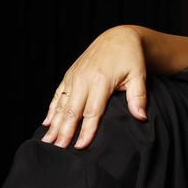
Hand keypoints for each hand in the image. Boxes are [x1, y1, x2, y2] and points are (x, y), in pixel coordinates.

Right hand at [42, 26, 148, 148]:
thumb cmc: (131, 58)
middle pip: (72, 111)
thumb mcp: (138, 75)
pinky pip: (58, 95)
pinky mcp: (70, 75)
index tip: (81, 147)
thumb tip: (141, 117)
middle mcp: (83, 79)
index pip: (92, 112)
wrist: (118, 37)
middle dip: (64, 131)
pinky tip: (46, 123)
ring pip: (62, 104)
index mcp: (101, 81)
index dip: (86, 130)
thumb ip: (138, 97)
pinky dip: (51, 109)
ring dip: (54, 124)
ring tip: (47, 141)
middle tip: (57, 150)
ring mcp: (74, 77)